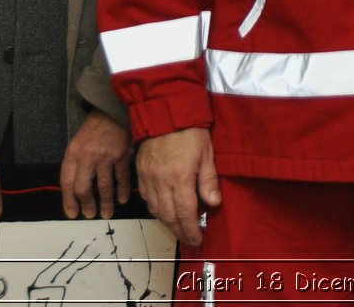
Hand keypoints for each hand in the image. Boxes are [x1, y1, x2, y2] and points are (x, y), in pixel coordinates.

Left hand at [60, 111, 133, 218]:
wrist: (112, 112)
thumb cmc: (92, 130)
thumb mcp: (76, 144)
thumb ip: (75, 164)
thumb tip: (75, 189)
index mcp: (73, 154)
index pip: (67, 182)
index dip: (68, 201)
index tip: (72, 213)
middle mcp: (87, 157)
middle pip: (83, 187)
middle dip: (86, 204)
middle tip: (90, 215)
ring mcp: (105, 156)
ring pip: (103, 186)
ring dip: (105, 203)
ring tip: (106, 214)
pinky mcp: (121, 155)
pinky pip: (121, 177)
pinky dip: (122, 190)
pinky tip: (122, 200)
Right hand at [137, 127, 220, 245]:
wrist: (164, 114)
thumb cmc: (190, 132)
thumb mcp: (207, 153)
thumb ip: (208, 180)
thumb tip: (213, 204)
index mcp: (180, 178)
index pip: (185, 213)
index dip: (191, 230)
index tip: (198, 240)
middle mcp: (161, 183)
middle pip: (169, 216)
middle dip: (180, 231)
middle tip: (190, 240)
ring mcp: (149, 179)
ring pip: (156, 210)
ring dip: (168, 223)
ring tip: (179, 229)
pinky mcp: (140, 173)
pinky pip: (147, 199)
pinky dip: (156, 210)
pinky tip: (164, 212)